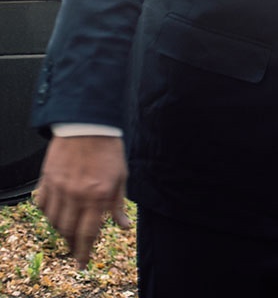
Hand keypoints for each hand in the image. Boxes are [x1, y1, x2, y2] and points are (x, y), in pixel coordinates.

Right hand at [35, 135, 130, 265]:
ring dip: (60, 228)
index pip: (88, 233)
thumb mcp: (121, 176)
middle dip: (71, 243)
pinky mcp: (47, 179)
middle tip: (76, 248)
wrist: (87, 125)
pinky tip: (56, 211)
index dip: (84, 251)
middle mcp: (77, 195)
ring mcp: (59, 188)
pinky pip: (42, 204)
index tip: (82, 264)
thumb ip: (118, 204)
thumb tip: (124, 226)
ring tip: (68, 229)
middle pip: (68, 230)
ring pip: (53, 219)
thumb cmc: (108, 150)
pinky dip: (48, 212)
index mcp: (98, 195)